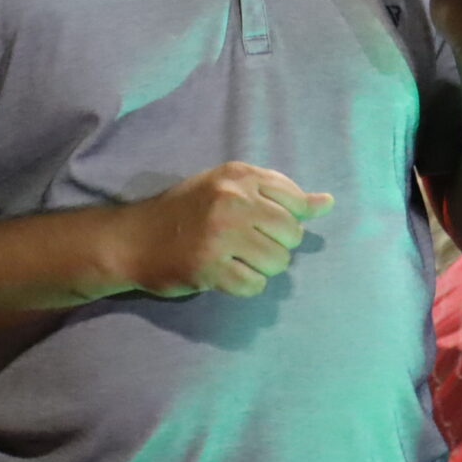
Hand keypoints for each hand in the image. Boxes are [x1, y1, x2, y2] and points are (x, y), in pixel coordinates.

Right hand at [111, 162, 334, 298]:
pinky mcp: (210, 267)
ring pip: (278, 263)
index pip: (295, 201)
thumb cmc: (187, 211)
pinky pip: (255, 286)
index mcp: (239, 175)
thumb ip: (278, 193)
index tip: (262, 225)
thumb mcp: (230, 188)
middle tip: (248, 246)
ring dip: (262, 268)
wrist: (133, 238)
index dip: (286, 220)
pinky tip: (226, 275)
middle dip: (277, 246)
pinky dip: (246, 286)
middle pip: (291, 234)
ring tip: (237, 260)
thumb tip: (327, 203)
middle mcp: (232, 199)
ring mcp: (220, 234)